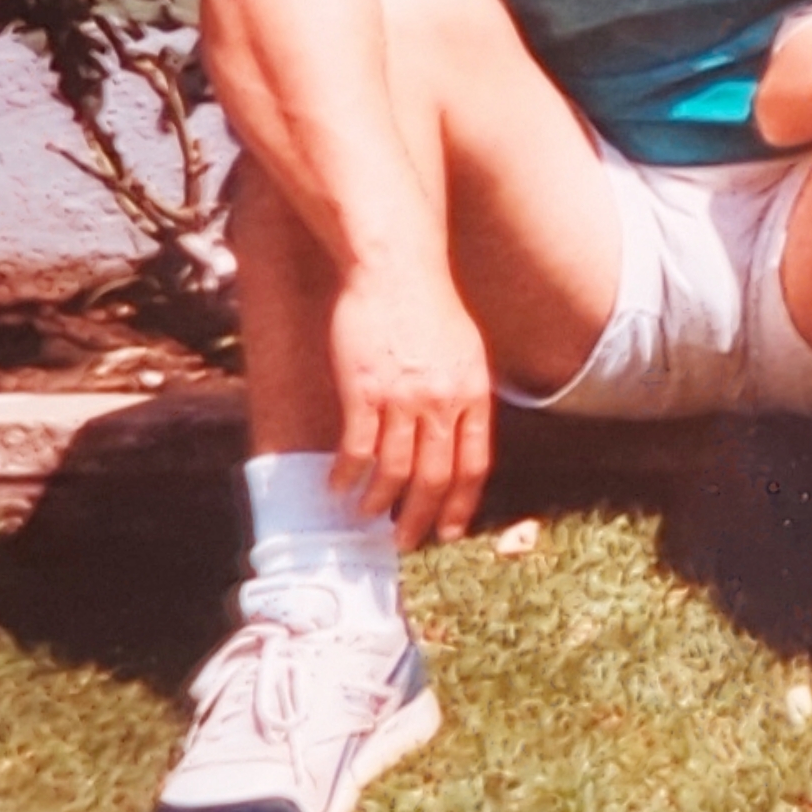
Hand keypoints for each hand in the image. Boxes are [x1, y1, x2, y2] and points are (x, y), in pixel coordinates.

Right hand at [326, 263, 498, 546]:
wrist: (395, 269)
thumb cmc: (428, 307)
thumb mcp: (466, 352)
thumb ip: (464, 394)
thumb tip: (460, 433)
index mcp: (473, 394)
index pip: (473, 465)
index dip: (459, 504)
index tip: (449, 531)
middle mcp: (443, 402)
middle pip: (435, 477)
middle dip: (419, 518)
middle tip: (405, 542)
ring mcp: (403, 398)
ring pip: (394, 470)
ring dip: (379, 502)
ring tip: (367, 517)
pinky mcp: (363, 390)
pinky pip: (357, 447)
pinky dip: (346, 474)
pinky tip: (337, 486)